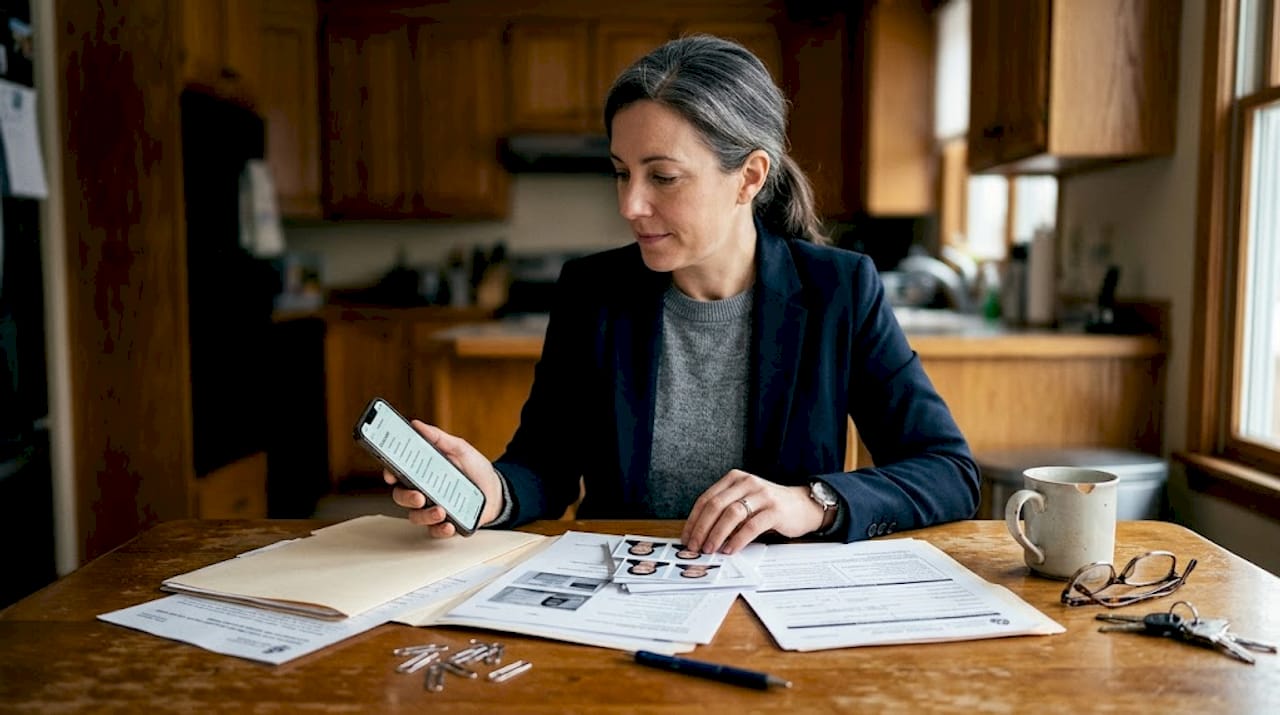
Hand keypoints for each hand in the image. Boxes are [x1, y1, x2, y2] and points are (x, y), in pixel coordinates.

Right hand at [383, 420, 503, 537]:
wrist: (497, 489)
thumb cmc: (475, 468)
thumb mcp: (460, 448)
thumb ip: (439, 438)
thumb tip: (417, 425)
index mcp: (422, 472)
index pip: (398, 473)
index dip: (389, 474)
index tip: (391, 475)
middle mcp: (423, 491)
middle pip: (401, 497)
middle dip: (406, 498)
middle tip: (419, 496)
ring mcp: (432, 508)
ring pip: (416, 517)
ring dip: (425, 516)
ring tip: (441, 511)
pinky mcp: (446, 523)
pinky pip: (435, 531)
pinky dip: (441, 530)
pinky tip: (449, 525)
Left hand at [681, 469, 826, 553]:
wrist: (803, 506)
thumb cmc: (769, 507)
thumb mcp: (744, 503)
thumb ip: (725, 513)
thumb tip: (700, 535)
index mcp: (734, 478)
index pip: (706, 499)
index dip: (694, 520)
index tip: (686, 537)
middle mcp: (747, 482)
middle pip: (715, 505)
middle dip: (702, 528)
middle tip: (695, 546)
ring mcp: (762, 495)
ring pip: (731, 514)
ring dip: (717, 534)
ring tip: (710, 549)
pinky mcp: (775, 510)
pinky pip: (751, 526)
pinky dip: (738, 540)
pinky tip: (730, 549)